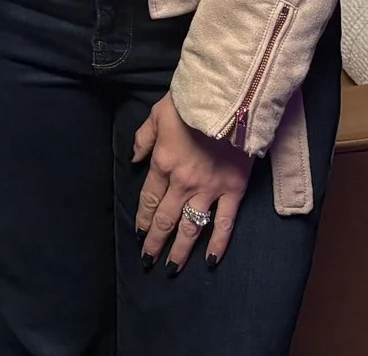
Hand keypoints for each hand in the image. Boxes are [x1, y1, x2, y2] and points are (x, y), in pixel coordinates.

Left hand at [131, 94, 249, 269]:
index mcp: (163, 164)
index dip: (142, 220)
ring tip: (171, 268)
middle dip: (155, 242)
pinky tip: (210, 260)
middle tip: (148, 262)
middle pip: (166, 219)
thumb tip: (133, 159)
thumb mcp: (157, 115)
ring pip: (192, 227)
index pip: (149, 199)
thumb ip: (143, 139)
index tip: (138, 236)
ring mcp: (209, 189)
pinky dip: (218, 244)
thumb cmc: (190, 103)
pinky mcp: (234, 190)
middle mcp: (183, 182)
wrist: (228, 99)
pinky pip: (225, 223)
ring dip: (180, 250)